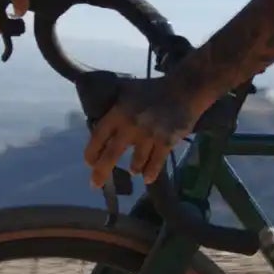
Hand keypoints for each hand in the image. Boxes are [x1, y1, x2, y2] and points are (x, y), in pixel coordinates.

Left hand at [83, 75, 208, 187]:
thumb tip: (100, 121)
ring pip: (136, 162)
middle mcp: (131, 126)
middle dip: (101, 171)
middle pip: (112, 154)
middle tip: (95, 184)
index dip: (92, 152)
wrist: (185, 90)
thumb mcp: (128, 91)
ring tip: (133, 171)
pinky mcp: (166, 142)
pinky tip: (147, 178)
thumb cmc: (154, 89)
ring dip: (134, 168)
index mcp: (119, 112)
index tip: (89, 163)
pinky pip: (156, 163)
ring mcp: (149, 135)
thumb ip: (114, 107)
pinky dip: (150, 172)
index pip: (98, 136)